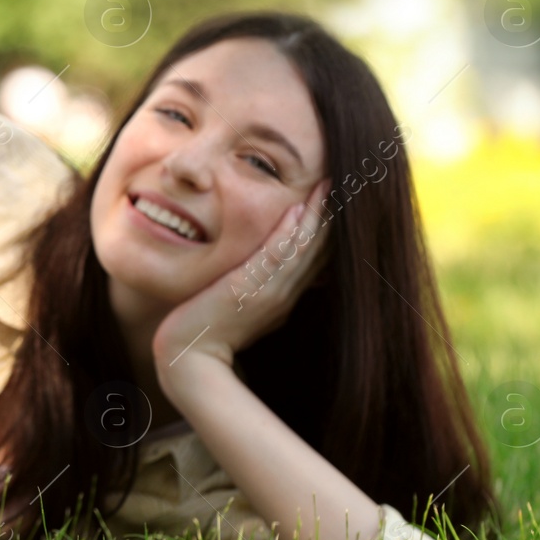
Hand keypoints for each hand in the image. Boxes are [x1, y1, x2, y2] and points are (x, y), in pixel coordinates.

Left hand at [151, 178, 330, 377]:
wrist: (190, 357)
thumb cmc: (211, 331)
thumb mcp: (246, 306)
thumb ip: (262, 289)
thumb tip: (272, 272)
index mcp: (286, 295)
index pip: (318, 256)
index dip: (333, 228)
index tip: (343, 199)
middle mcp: (285, 292)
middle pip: (320, 248)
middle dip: (335, 215)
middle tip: (349, 183)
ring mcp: (270, 291)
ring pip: (303, 247)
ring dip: (318, 215)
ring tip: (331, 186)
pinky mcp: (249, 288)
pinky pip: (275, 256)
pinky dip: (288, 232)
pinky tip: (297, 209)